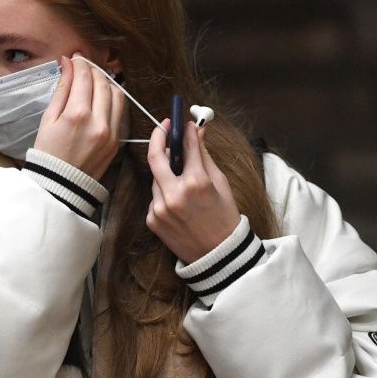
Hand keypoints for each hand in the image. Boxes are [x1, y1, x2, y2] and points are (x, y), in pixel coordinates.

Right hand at [32, 54, 125, 179]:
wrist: (61, 184)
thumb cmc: (48, 152)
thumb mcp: (48, 119)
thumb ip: (61, 89)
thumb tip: (67, 64)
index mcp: (77, 114)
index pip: (84, 77)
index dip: (80, 63)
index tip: (75, 57)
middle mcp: (98, 121)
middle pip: (102, 83)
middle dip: (93, 70)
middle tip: (83, 66)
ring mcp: (111, 131)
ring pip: (117, 94)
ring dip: (106, 83)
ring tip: (93, 81)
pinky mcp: (117, 140)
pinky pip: (121, 111)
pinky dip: (114, 99)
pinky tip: (102, 97)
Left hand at [146, 120, 239, 263]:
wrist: (218, 256)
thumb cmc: (224, 217)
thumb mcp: (220, 184)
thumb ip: (204, 156)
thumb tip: (196, 131)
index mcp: (197, 183)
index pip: (186, 146)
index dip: (183, 131)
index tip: (181, 122)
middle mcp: (174, 194)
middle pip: (156, 156)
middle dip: (158, 137)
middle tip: (163, 127)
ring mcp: (159, 208)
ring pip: (156, 178)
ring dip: (166, 172)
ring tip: (182, 181)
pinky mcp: (151, 219)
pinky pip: (154, 196)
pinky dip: (164, 192)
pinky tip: (178, 203)